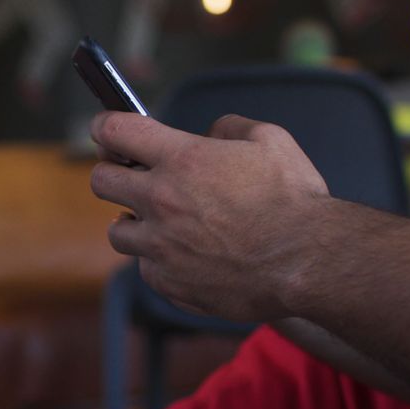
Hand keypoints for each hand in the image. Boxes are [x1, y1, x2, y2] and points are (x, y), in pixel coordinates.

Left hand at [89, 112, 330, 320]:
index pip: (114, 131)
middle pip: (101, 181)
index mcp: (181, 159)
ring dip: (132, 222)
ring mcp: (160, 246)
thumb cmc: (295, 200)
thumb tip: (211, 135)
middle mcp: (160, 201)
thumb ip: (230, 128)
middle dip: (112, 173)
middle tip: (131, 176)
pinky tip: (183, 256)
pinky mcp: (169, 282)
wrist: (308, 262)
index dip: (105, 126)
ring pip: (117, 231)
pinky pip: (146, 269)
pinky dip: (158, 261)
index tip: (106, 129)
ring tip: (157, 222)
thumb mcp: (270, 140)